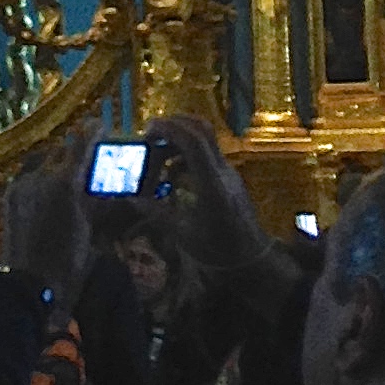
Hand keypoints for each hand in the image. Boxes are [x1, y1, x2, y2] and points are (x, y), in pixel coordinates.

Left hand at [0, 147, 90, 297]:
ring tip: (63, 176)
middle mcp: (41, 176)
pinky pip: (26, 176)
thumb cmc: (66, 263)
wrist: (26, 286)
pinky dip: (38, 177)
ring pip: (41, 161)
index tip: (98, 125)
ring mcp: (21, 185)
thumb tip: (100, 186)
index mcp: (65, 183)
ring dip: (54, 163)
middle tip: (84, 161)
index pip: (80, 145)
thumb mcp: (87, 231)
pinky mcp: (9, 196)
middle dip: (73, 152)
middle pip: (60, 150)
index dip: (91, 132)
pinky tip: (45, 191)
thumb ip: (91, 201)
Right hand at [145, 117, 265, 266]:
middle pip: (202, 131)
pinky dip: (188, 155)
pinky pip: (207, 155)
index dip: (170, 129)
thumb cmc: (218, 251)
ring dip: (180, 139)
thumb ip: (158, 213)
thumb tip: (132, 199)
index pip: (194, 143)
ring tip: (158, 154)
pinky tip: (173, 172)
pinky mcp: (229, 177)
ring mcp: (228, 172)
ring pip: (205, 140)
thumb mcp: (184, 235)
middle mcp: (222, 171)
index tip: (149, 129)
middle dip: (175, 125)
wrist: (252, 259)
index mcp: (212, 184)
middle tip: (151, 134)